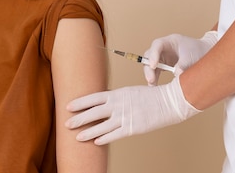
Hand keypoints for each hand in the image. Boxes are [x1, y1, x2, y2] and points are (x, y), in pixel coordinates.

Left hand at [65, 77, 199, 144]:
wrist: (167, 102)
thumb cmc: (149, 96)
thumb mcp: (129, 92)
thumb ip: (116, 98)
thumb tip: (103, 102)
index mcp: (117, 94)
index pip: (93, 98)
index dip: (80, 102)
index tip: (68, 106)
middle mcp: (118, 105)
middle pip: (93, 112)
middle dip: (78, 118)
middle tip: (66, 123)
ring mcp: (125, 117)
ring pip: (101, 126)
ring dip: (88, 132)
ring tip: (77, 136)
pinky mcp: (132, 128)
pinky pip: (114, 135)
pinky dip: (103, 139)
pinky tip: (96, 142)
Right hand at [144, 31, 217, 84]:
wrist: (206, 54)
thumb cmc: (199, 51)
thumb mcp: (192, 56)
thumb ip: (183, 65)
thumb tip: (176, 75)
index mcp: (170, 41)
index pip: (157, 45)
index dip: (153, 55)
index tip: (153, 66)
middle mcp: (164, 48)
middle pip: (150, 55)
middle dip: (149, 67)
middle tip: (151, 79)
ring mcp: (163, 57)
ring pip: (151, 64)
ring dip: (150, 75)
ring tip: (153, 85)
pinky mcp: (165, 66)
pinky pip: (156, 72)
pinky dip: (155, 78)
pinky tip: (155, 86)